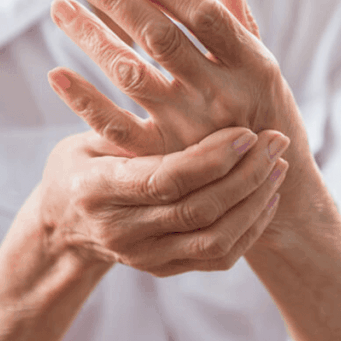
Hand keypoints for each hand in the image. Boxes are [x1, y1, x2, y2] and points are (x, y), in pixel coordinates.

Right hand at [39, 125, 288, 275]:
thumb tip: (158, 70)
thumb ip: (126, 120)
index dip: (212, 158)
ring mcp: (145, 257)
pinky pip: (218, 257)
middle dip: (246, 175)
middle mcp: (122, 232)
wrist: (62, 228)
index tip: (247, 131)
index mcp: (99, 191)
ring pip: (215, 240)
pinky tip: (268, 196)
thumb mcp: (86, 138)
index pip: (166, 179)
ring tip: (278, 166)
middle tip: (275, 141)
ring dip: (255, 203)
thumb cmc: (79, 167)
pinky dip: (250, 228)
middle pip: (198, 210)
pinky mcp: (165, 270)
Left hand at [46, 0, 322, 249]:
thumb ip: (237, 17)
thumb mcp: (262, 67)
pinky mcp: (163, 159)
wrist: (272, 191)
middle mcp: (222, 96)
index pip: (205, 15)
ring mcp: (191, 130)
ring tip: (60, 8)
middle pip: (161, 38)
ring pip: (131, 74)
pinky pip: (116, 128)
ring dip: (91, 38)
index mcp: (252, 65)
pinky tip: (56, 74)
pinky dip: (84, 102)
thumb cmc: (265, 115)